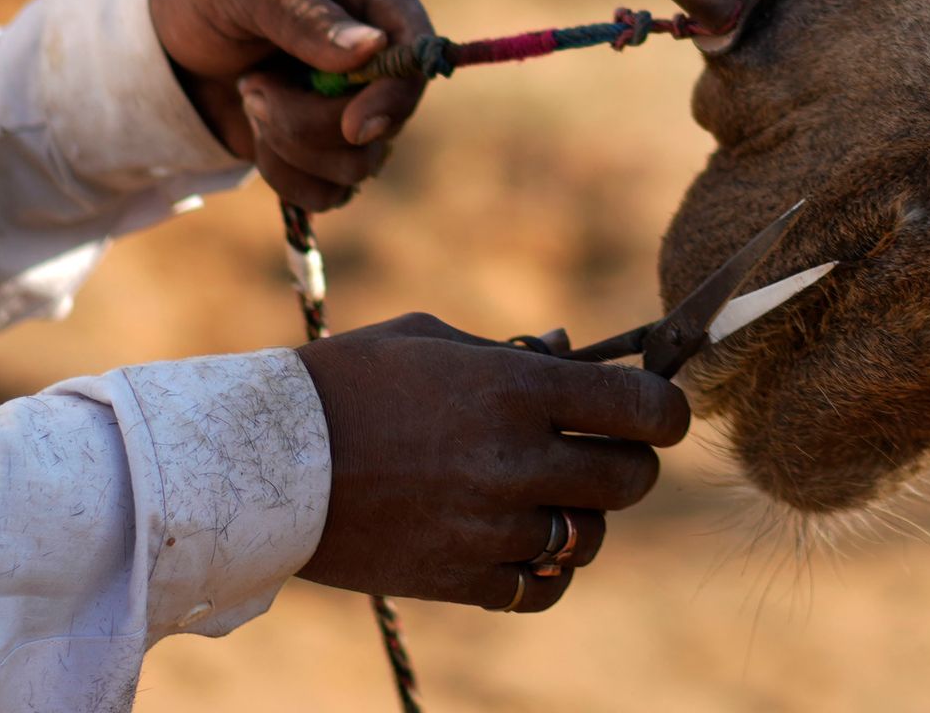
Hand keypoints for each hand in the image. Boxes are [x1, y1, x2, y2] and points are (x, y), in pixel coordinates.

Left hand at [146, 0, 429, 207]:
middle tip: (253, 87)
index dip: (395, 95)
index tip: (354, 126)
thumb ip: (303, 13)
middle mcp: (383, 48)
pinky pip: (333, 192)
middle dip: (312, 120)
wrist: (168, 51)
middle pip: (389, 117)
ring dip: (291, 144)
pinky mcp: (336, 147)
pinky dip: (285, 175)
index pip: (418, 50)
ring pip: (361, 162)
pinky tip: (259, 134)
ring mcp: (364, 102)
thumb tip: (371, 48)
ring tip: (252, 98)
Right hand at [295, 312, 691, 608]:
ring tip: (546, 496)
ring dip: (582, 517)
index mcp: (514, 389)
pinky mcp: (460, 579)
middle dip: (628, 463)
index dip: (666, 412)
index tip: (659, 413)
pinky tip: (523, 544)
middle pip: (629, 479)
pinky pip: (541, 588)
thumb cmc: (349, 382)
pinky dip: (545, 571)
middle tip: (604, 452)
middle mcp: (513, 460)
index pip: (641, 409)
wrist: (264, 463)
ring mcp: (489, 526)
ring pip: (589, 538)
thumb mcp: (432, 340)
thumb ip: (513, 353)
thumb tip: (573, 353)